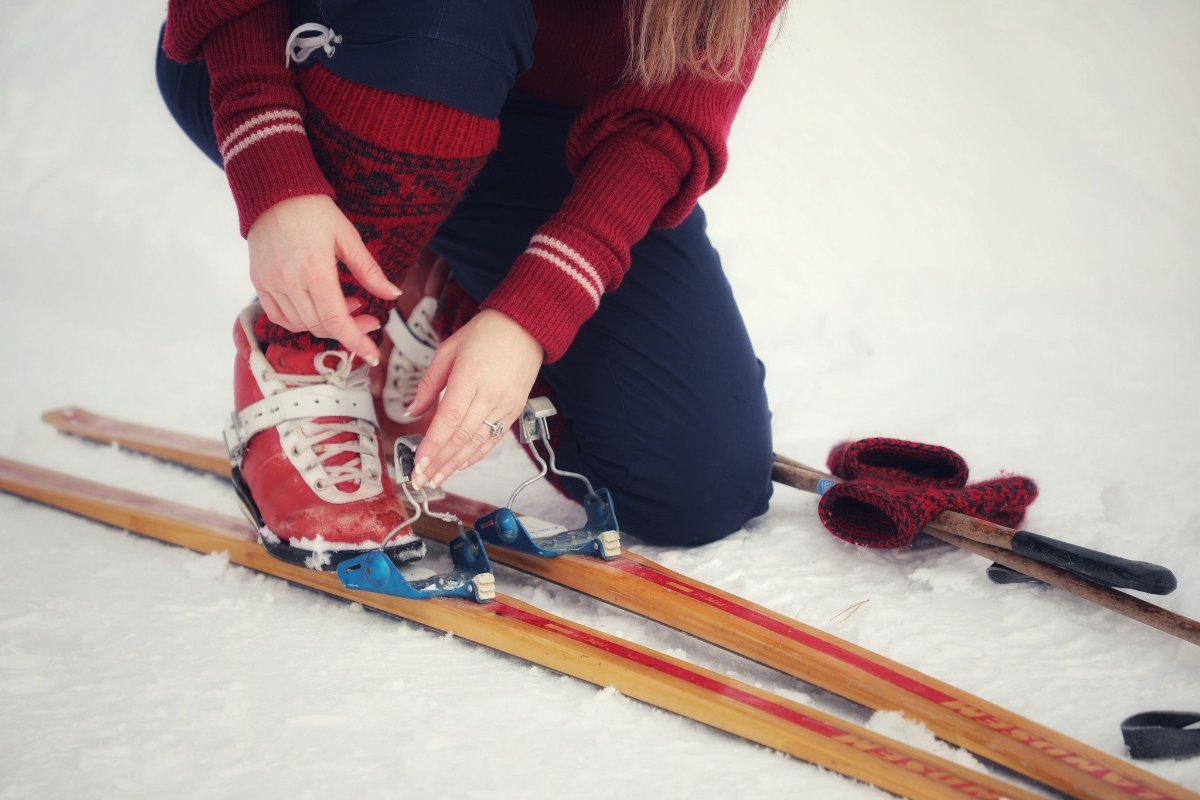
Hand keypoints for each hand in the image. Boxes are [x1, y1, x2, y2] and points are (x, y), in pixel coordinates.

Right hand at [247, 195, 401, 364]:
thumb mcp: (348, 237)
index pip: (337, 321)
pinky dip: (301, 321)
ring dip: (327, 323)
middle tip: (367, 314)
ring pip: (302, 325)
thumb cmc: (314, 211)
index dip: (356, 341)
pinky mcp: (259, 283)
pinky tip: (316, 307)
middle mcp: (289, 283)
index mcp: (315, 272)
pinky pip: (280, 317)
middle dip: (349, 328)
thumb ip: (369, 271)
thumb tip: (393, 295)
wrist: (273, 193)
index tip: (373, 355)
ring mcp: (271, 285)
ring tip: (344, 303)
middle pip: (322, 326)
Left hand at [406, 310, 544, 488]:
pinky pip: (493, 439)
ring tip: (436, 479)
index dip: (432, 445)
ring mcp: (505, 405)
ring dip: (455, 464)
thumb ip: (428, 384)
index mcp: (470, 376)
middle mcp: (490, 395)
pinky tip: (460, 465)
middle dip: (438, 462)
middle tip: (420, 479)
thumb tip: (411, 411)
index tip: (417, 463)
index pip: (448, 420)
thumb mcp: (448, 350)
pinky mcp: (515, 410)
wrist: (525, 328)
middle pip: (461, 437)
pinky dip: (475, 455)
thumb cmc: (484, 334)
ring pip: (477, 443)